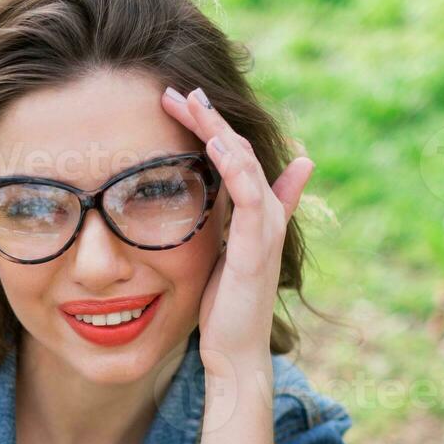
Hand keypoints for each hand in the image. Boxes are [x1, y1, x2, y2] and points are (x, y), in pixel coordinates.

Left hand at [161, 86, 314, 379]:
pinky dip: (235, 169)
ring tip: (194, 104)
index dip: (209, 127)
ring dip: (219, 132)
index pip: (233, 156)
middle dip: (209, 119)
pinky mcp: (257, 249)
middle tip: (179, 90)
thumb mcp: (219, 256)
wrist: (235, 353)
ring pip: (247, 166)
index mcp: (254, 214)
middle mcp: (265, 215)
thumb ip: (224, 225)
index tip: (178, 102)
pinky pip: (251, 198)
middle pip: (240, 151)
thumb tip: (217, 208)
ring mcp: (265, 230)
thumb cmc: (224, 310)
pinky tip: (216, 146)